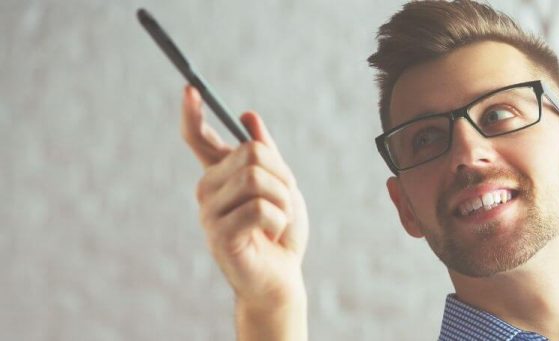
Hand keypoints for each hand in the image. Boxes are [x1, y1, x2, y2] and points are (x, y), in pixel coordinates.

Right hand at [179, 85, 308, 337]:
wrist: (281, 277)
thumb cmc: (280, 233)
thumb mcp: (282, 186)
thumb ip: (267, 154)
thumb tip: (249, 116)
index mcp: (220, 175)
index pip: (198, 139)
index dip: (193, 114)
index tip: (189, 89)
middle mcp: (208, 190)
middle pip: (251, 154)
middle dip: (282, 176)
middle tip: (283, 202)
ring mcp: (209, 212)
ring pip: (257, 179)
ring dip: (283, 200)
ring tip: (278, 222)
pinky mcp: (220, 234)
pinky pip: (260, 207)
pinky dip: (279, 220)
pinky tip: (271, 235)